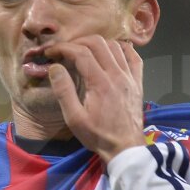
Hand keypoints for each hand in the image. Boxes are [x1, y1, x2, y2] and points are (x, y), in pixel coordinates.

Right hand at [45, 36, 146, 162]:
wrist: (125, 148)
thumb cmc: (98, 135)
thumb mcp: (74, 118)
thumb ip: (64, 91)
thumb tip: (54, 68)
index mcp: (100, 82)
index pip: (80, 52)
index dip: (63, 48)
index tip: (51, 52)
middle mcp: (117, 74)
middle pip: (98, 43)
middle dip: (78, 41)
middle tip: (65, 50)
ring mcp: (130, 77)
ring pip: (115, 46)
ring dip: (98, 44)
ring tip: (85, 51)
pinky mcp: (138, 82)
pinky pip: (133, 56)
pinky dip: (122, 48)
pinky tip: (112, 52)